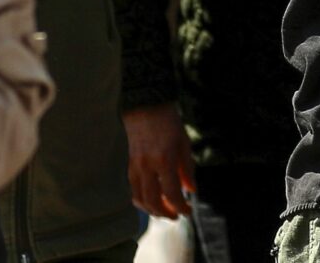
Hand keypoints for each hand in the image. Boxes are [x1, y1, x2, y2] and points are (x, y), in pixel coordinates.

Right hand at [123, 102, 194, 218]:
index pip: (172, 194)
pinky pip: (133, 188)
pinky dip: (142, 199)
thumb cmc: (168, 122)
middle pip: (153, 201)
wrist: (145, 104)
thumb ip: (187, 169)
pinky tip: (151, 198)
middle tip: (176, 215)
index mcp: (164, 160)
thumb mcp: (184, 143)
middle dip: (165, 213)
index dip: (181, 207)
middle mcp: (147, 166)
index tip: (188, 210)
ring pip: (138, 198)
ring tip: (164, 210)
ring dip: (152, 209)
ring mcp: (135, 165)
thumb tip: (191, 190)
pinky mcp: (128, 164)